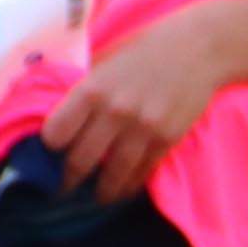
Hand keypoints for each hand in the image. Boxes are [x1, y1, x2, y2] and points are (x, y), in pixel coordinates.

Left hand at [40, 6, 227, 200]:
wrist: (197, 48)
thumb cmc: (144, 50)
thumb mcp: (104, 61)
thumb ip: (84, 90)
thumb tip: (62, 119)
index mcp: (91, 90)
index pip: (55, 133)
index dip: (50, 147)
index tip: (52, 154)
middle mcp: (114, 111)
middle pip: (80, 160)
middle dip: (68, 180)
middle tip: (63, 190)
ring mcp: (143, 128)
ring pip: (112, 174)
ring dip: (102, 192)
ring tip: (97, 197)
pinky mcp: (167, 139)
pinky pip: (142, 171)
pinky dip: (130, 185)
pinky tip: (124, 189)